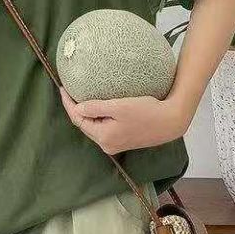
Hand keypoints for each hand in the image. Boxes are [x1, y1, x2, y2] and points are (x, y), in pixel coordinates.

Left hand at [59, 87, 192, 154]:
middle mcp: (107, 145)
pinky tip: (100, 105)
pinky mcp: (124, 140)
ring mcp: (115, 144)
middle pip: (85, 125)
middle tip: (71, 91)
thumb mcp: (118, 106)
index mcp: (103, 137)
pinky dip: (100, 116)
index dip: (69, 104)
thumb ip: (95, 108)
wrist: (171, 122)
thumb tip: (77, 107)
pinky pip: (105, 126)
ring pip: (95, 126)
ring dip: (88, 113)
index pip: (78, 120)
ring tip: (82, 96)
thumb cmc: (147, 112)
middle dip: (76, 109)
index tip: (63, 88)